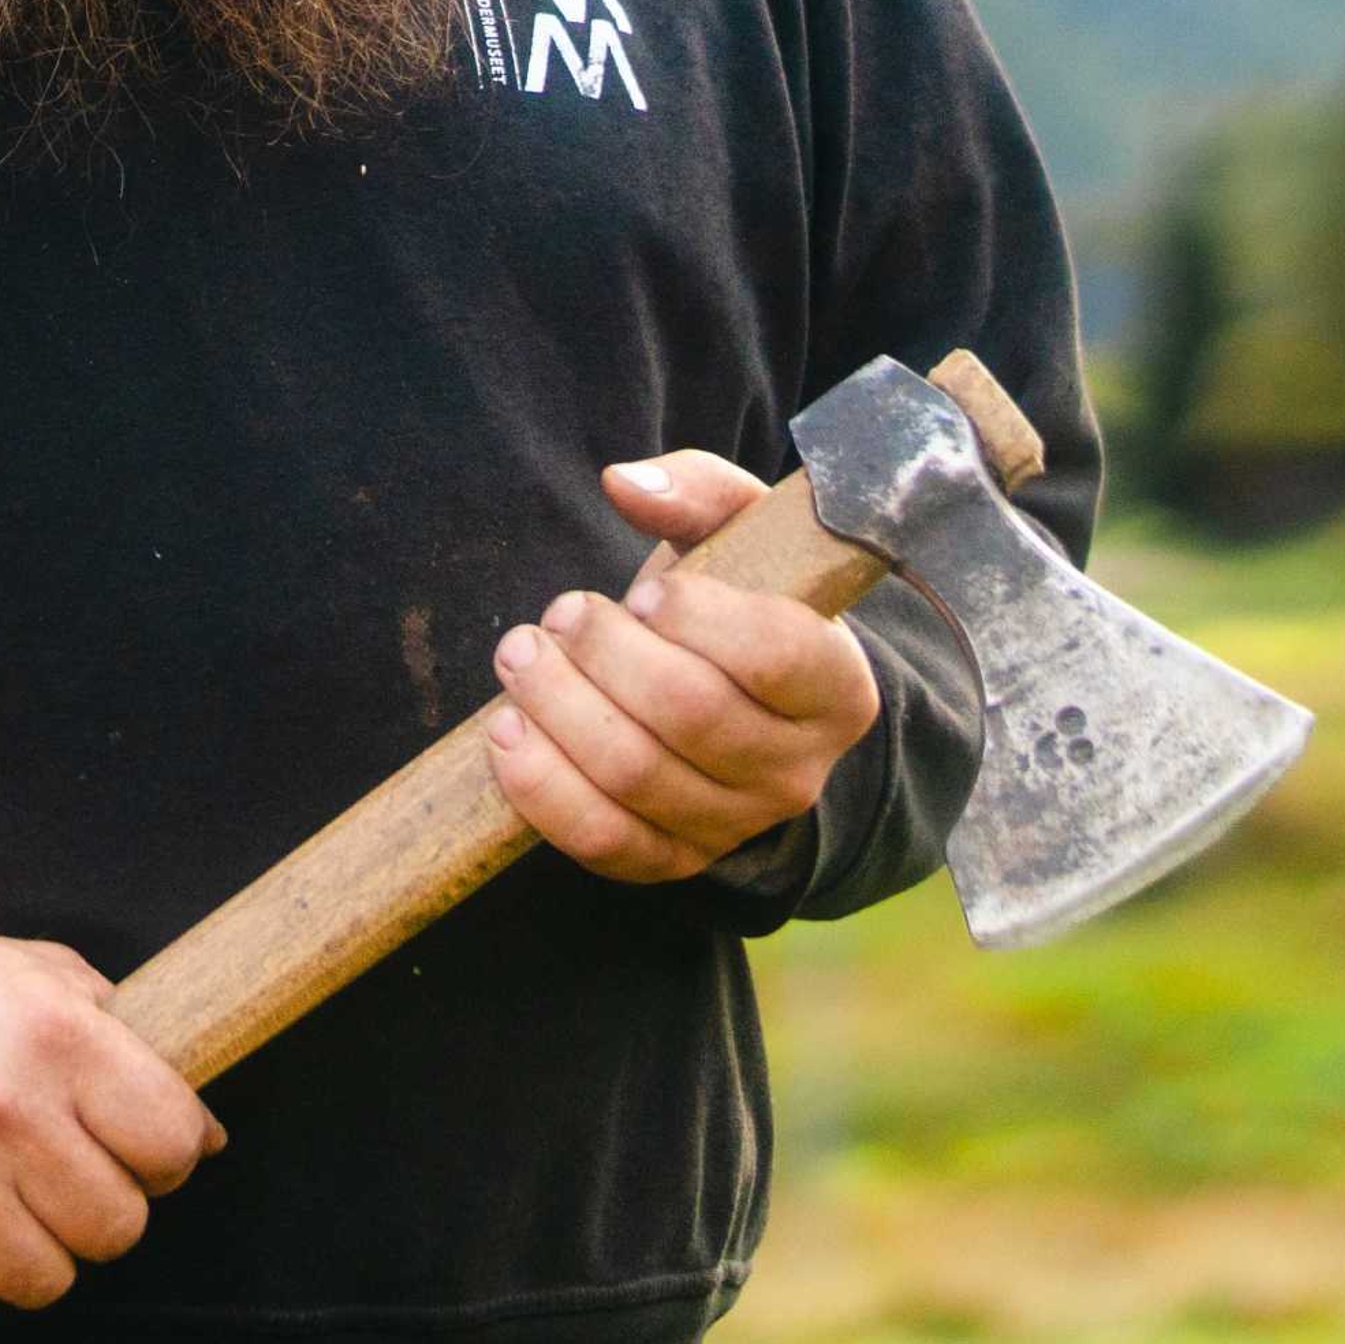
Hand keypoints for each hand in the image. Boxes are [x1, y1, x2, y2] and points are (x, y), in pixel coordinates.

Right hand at [0, 898, 223, 1337]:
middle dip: (90, 1215)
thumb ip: (118, 1034)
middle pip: (117, 1229)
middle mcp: (2, 1106)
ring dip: (25, 1260)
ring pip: (46, 1283)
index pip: (174, 1143)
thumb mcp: (21, 972)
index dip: (162, 1160)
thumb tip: (207, 1136)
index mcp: (54, 1032)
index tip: (129, 1156)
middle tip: (44, 1183)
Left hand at [485, 454, 880, 883]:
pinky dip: (540, 786)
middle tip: (562, 611)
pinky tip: (507, 729)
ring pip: (635, 776)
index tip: (646, 591)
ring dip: (557, 706)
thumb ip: (697, 490)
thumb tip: (625, 482)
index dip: (700, 618)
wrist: (735, 702)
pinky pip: (601, 841)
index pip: (777, 656)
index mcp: (836, 687)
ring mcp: (735, 825)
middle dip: (605, 653)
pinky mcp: (671, 861)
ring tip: (521, 655)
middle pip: (690, 714)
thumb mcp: (740, 535)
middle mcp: (798, 770)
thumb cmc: (736, 603)